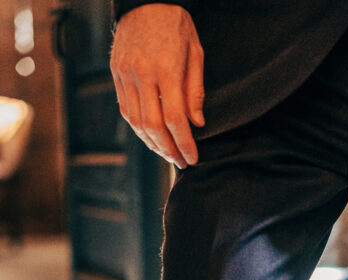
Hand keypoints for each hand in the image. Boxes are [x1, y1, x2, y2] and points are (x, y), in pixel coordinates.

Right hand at [110, 3, 203, 167]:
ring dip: (152, 143)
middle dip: (168, 149)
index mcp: (166, 69)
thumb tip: (197, 124)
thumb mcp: (195, 53)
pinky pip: (126, 110)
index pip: (175, 119)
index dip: (184, 143)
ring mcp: (126, 75)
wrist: (144, 0)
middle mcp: (142, 74)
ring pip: (137, 122)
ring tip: (166, 153)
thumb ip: (195, 91)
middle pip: (154, 126)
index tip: (192, 157)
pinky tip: (150, 137)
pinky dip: (138, 129)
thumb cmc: (175, 24)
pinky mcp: (116, 74)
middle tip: (180, 162)